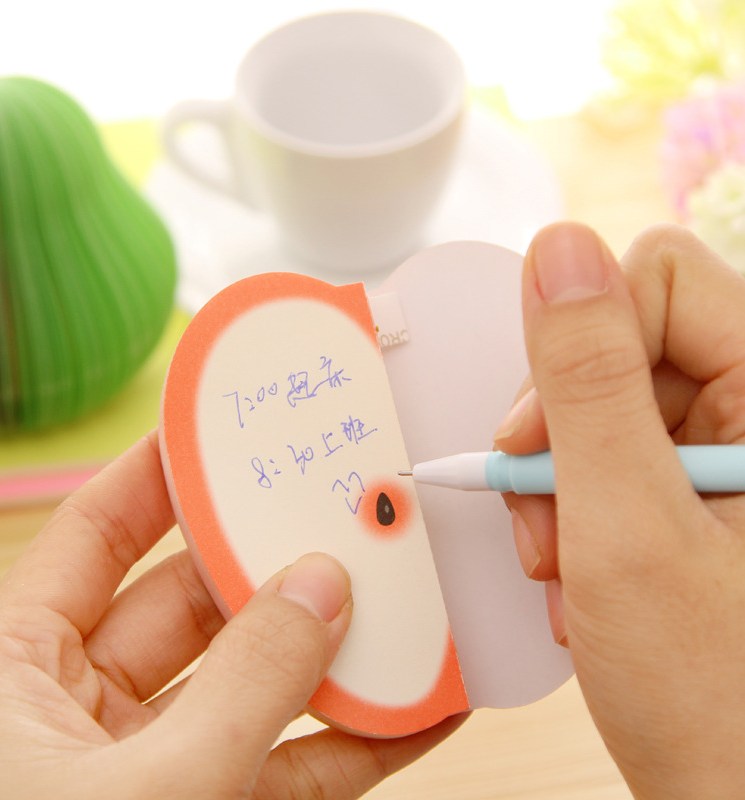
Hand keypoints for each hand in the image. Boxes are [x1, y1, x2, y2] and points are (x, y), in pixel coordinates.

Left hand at [0, 431, 464, 798]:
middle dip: (274, 560)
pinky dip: (355, 738)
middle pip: (195, 598)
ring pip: (256, 680)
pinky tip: (422, 705)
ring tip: (407, 599)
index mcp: (17, 670)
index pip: (97, 530)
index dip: (162, 472)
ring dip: (332, 649)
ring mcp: (155, 768)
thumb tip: (323, 587)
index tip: (231, 425)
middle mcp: (83, 707)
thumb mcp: (146, 798)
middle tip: (346, 512)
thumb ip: (245, 689)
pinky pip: (292, 763)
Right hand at [497, 222, 744, 798]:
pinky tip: (585, 575)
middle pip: (625, 345)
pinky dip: (578, 511)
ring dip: (562, 485)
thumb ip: (587, 381)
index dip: (578, 346)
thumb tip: (558, 246)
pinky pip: (614, 457)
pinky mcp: (702, 490)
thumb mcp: (627, 526)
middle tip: (551, 524)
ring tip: (569, 568)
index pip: (658, 280)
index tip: (535, 440)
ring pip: (606, 406)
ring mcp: (733, 455)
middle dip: (560, 435)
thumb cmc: (717, 700)